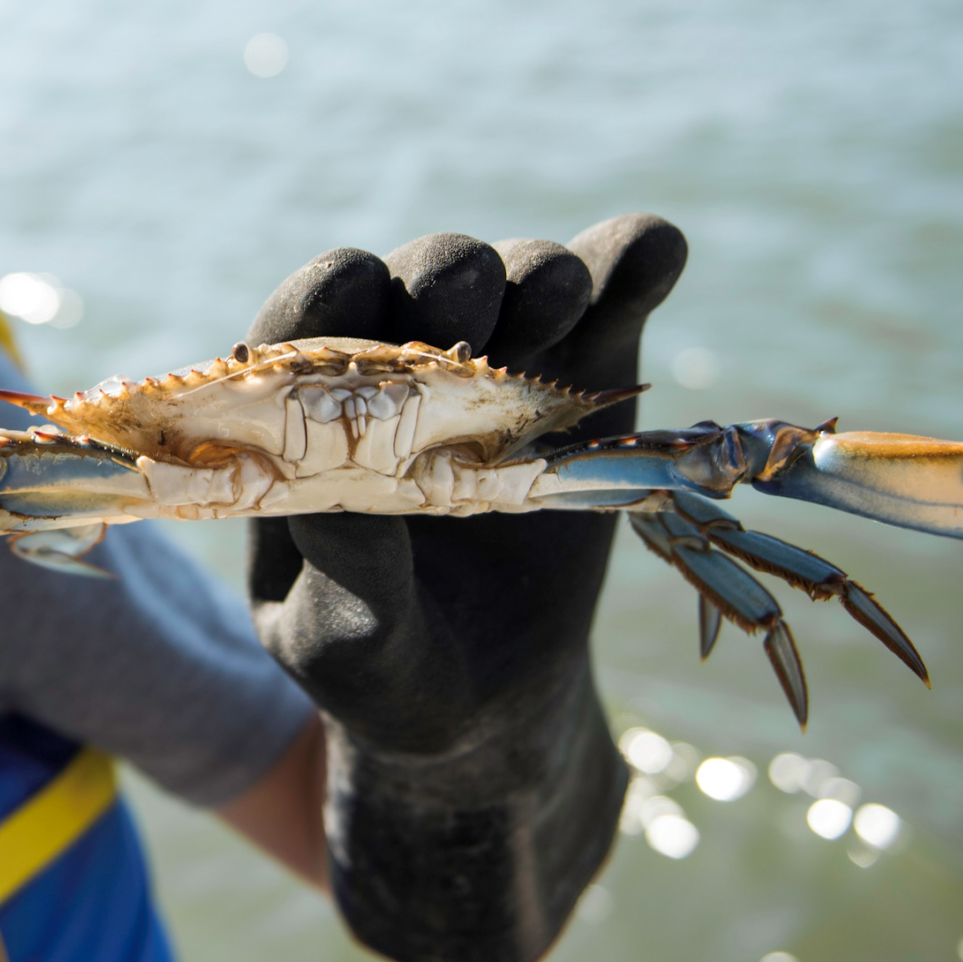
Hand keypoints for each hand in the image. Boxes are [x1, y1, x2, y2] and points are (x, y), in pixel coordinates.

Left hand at [246, 215, 686, 750]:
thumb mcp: (349, 641)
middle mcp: (406, 371)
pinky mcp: (591, 380)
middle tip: (468, 307)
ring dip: (536, 272)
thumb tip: (337, 495)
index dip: (328, 296)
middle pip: (417, 282)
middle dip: (443, 279)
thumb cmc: (386, 667)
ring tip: (558, 299)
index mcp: (314, 417)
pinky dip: (632, 263)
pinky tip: (655, 255)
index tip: (354, 291)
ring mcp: (504, 367)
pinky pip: (613, 301)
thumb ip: (346, 572)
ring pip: (515, 278)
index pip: (307, 326)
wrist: (492, 706)